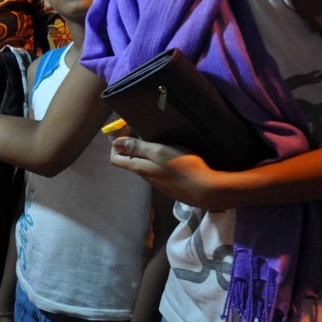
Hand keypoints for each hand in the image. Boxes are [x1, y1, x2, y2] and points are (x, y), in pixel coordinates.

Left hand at [110, 136, 224, 208]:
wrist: (206, 190)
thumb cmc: (182, 167)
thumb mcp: (158, 151)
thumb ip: (137, 148)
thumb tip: (115, 143)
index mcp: (139, 168)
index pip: (115, 159)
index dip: (115, 144)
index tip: (125, 131)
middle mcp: (145, 177)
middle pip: (130, 161)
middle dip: (130, 146)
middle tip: (140, 131)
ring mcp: (158, 182)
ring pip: (144, 165)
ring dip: (145, 152)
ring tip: (156, 139)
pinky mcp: (170, 184)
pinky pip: (157, 170)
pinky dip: (156, 159)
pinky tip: (169, 153)